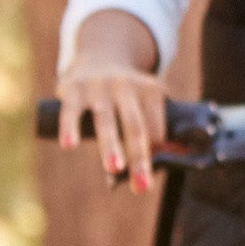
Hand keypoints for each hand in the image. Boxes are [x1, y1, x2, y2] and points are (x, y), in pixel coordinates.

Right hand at [51, 11, 170, 191]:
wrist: (99, 59)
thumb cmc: (129, 96)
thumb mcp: (148, 103)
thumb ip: (157, 131)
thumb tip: (174, 159)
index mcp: (151, 90)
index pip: (157, 127)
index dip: (155, 153)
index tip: (148, 179)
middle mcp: (127, 85)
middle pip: (135, 126)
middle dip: (139, 157)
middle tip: (142, 186)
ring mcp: (99, 86)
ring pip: (106, 119)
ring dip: (111, 145)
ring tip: (115, 169)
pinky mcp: (74, 88)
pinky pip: (71, 111)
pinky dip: (70, 127)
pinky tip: (69, 145)